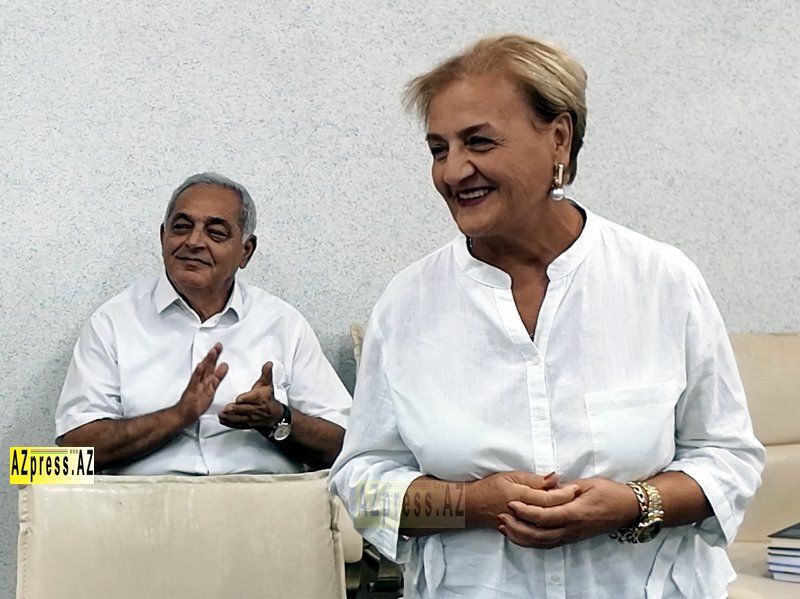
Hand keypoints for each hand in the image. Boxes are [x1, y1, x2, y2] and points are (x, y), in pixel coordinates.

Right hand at [176, 343, 228, 423]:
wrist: (185, 414)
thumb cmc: (197, 403)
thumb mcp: (211, 389)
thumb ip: (217, 378)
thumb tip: (224, 366)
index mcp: (207, 380)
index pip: (212, 366)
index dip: (216, 356)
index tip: (220, 347)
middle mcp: (202, 380)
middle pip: (208, 365)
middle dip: (213, 355)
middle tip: (218, 345)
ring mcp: (196, 384)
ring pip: (203, 371)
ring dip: (208, 361)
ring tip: (212, 352)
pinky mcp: (192, 390)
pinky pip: (195, 381)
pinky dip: (198, 373)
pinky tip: (200, 366)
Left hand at [218, 361, 283, 430]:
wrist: (274, 415)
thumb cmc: (268, 398)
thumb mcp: (267, 384)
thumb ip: (266, 373)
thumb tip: (268, 363)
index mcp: (260, 398)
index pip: (253, 398)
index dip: (246, 398)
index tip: (239, 399)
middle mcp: (256, 409)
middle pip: (245, 409)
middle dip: (236, 409)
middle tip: (227, 408)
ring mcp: (251, 418)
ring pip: (240, 418)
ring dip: (230, 417)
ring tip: (222, 415)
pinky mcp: (246, 423)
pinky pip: (238, 424)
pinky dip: (230, 423)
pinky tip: (223, 421)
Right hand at [466, 471, 579, 528]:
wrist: (472, 506)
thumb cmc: (490, 487)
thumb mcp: (510, 477)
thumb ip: (533, 480)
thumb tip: (554, 479)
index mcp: (519, 496)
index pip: (547, 498)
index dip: (563, 494)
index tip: (576, 488)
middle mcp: (521, 514)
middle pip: (550, 515)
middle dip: (567, 507)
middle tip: (579, 500)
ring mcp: (520, 527)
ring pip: (546, 530)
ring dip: (561, 522)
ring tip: (572, 514)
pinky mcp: (520, 534)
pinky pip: (538, 540)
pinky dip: (550, 535)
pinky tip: (558, 529)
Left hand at [498, 477, 639, 547]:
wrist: (628, 509)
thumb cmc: (609, 492)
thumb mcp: (588, 483)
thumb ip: (565, 487)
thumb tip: (547, 486)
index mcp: (575, 512)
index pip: (544, 515)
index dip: (525, 510)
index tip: (510, 502)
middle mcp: (572, 528)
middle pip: (539, 533)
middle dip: (517, 527)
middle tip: (500, 517)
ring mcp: (573, 536)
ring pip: (542, 542)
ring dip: (521, 537)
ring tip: (504, 527)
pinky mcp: (573, 538)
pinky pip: (549, 544)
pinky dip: (532, 542)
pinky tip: (520, 537)